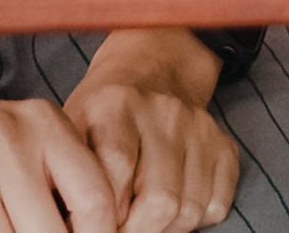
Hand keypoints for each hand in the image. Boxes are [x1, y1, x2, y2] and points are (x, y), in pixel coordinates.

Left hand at [68, 30, 240, 232]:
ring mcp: (199, 127)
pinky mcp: (223, 144)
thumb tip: (65, 221)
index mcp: (115, 103)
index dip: (103, 211)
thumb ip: (70, 170)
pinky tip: (169, 207)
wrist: (151, 71)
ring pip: (189, 209)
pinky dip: (193, 220)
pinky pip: (216, 206)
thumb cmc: (102, 112)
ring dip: (162, 228)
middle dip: (135, 230)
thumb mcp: (72, 126)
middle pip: (159, 199)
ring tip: (140, 219)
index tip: (91, 224)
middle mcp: (163, 111)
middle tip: (118, 231)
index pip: (117, 168)